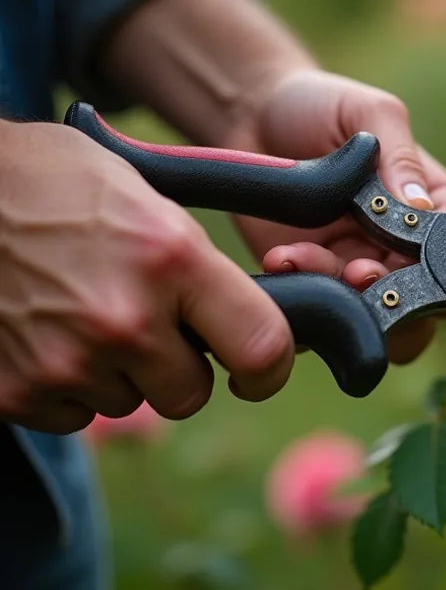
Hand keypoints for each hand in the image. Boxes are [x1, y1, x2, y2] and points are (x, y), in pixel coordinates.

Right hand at [0, 122, 295, 433]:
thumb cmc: (59, 182)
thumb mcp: (153, 201)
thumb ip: (201, 268)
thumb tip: (248, 319)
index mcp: (172, 260)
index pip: (260, 347)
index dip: (268, 369)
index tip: (258, 372)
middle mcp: (124, 320)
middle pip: (189, 395)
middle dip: (180, 369)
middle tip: (151, 326)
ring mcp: (64, 361)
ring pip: (127, 403)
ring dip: (118, 373)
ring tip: (84, 313)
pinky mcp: (12, 391)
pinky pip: (71, 416)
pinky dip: (66, 386)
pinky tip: (48, 333)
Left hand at [224, 70, 445, 364]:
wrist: (250, 115)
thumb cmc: (321, 104)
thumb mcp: (370, 114)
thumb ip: (399, 155)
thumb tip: (421, 204)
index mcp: (431, 200)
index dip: (432, 261)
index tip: (400, 257)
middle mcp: (400, 241)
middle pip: (418, 293)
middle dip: (387, 291)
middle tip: (355, 272)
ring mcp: (357, 263)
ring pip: (369, 308)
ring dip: (338, 292)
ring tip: (300, 256)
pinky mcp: (314, 277)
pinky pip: (321, 304)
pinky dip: (303, 289)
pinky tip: (280, 258)